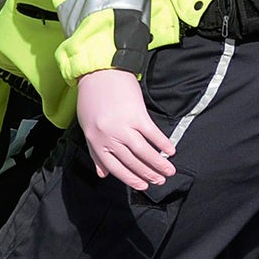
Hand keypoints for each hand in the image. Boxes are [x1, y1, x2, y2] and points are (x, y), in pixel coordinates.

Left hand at [76, 68, 173, 189]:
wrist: (99, 72)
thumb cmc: (92, 99)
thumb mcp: (88, 128)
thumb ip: (96, 153)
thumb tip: (103, 174)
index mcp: (97, 141)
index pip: (115, 167)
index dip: (131, 179)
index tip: (142, 186)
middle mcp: (110, 136)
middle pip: (132, 161)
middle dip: (148, 174)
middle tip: (160, 182)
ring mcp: (124, 125)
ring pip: (144, 151)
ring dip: (158, 163)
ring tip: (169, 171)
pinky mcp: (137, 114)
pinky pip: (152, 134)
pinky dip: (162, 143)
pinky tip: (170, 151)